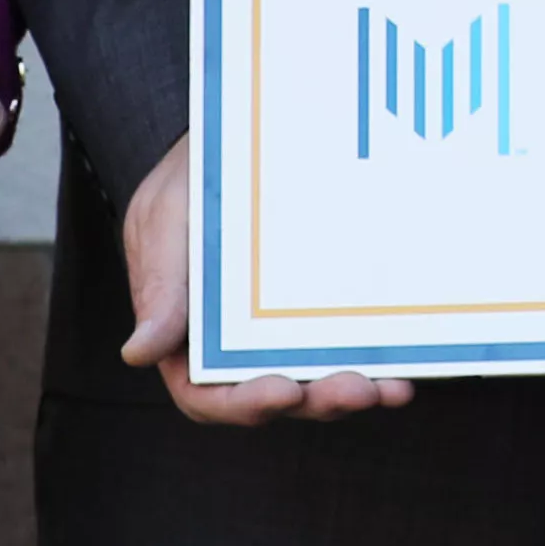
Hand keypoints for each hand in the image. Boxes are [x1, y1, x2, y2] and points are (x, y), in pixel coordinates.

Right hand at [116, 139, 412, 423]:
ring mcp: (283, 330)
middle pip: (274, 396)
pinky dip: (376, 361)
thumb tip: (139, 353)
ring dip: (352, 391)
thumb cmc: (188, 182)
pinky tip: (405, 366)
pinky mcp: (322, 309)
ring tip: (390, 388)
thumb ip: (161, 287)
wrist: (237, 140)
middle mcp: (236, 346)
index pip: (206, 394)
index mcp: (185, 339)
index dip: (245, 404)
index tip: (285, 390)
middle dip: (317, 401)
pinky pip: (347, 345)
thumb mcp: (164, 222)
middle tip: (356, 390)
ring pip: (317, 380)